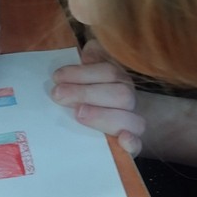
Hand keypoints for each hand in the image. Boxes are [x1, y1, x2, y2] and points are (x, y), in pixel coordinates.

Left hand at [51, 40, 144, 155]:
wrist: (101, 117)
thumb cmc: (86, 93)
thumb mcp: (87, 71)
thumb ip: (91, 58)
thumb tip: (89, 51)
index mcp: (117, 79)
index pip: (108, 71)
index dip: (83, 73)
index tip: (57, 77)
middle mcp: (128, 99)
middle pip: (121, 94)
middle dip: (87, 93)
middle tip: (59, 95)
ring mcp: (131, 122)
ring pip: (132, 119)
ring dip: (103, 116)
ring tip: (78, 113)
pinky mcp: (130, 145)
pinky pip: (138, 145)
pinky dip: (132, 142)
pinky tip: (123, 140)